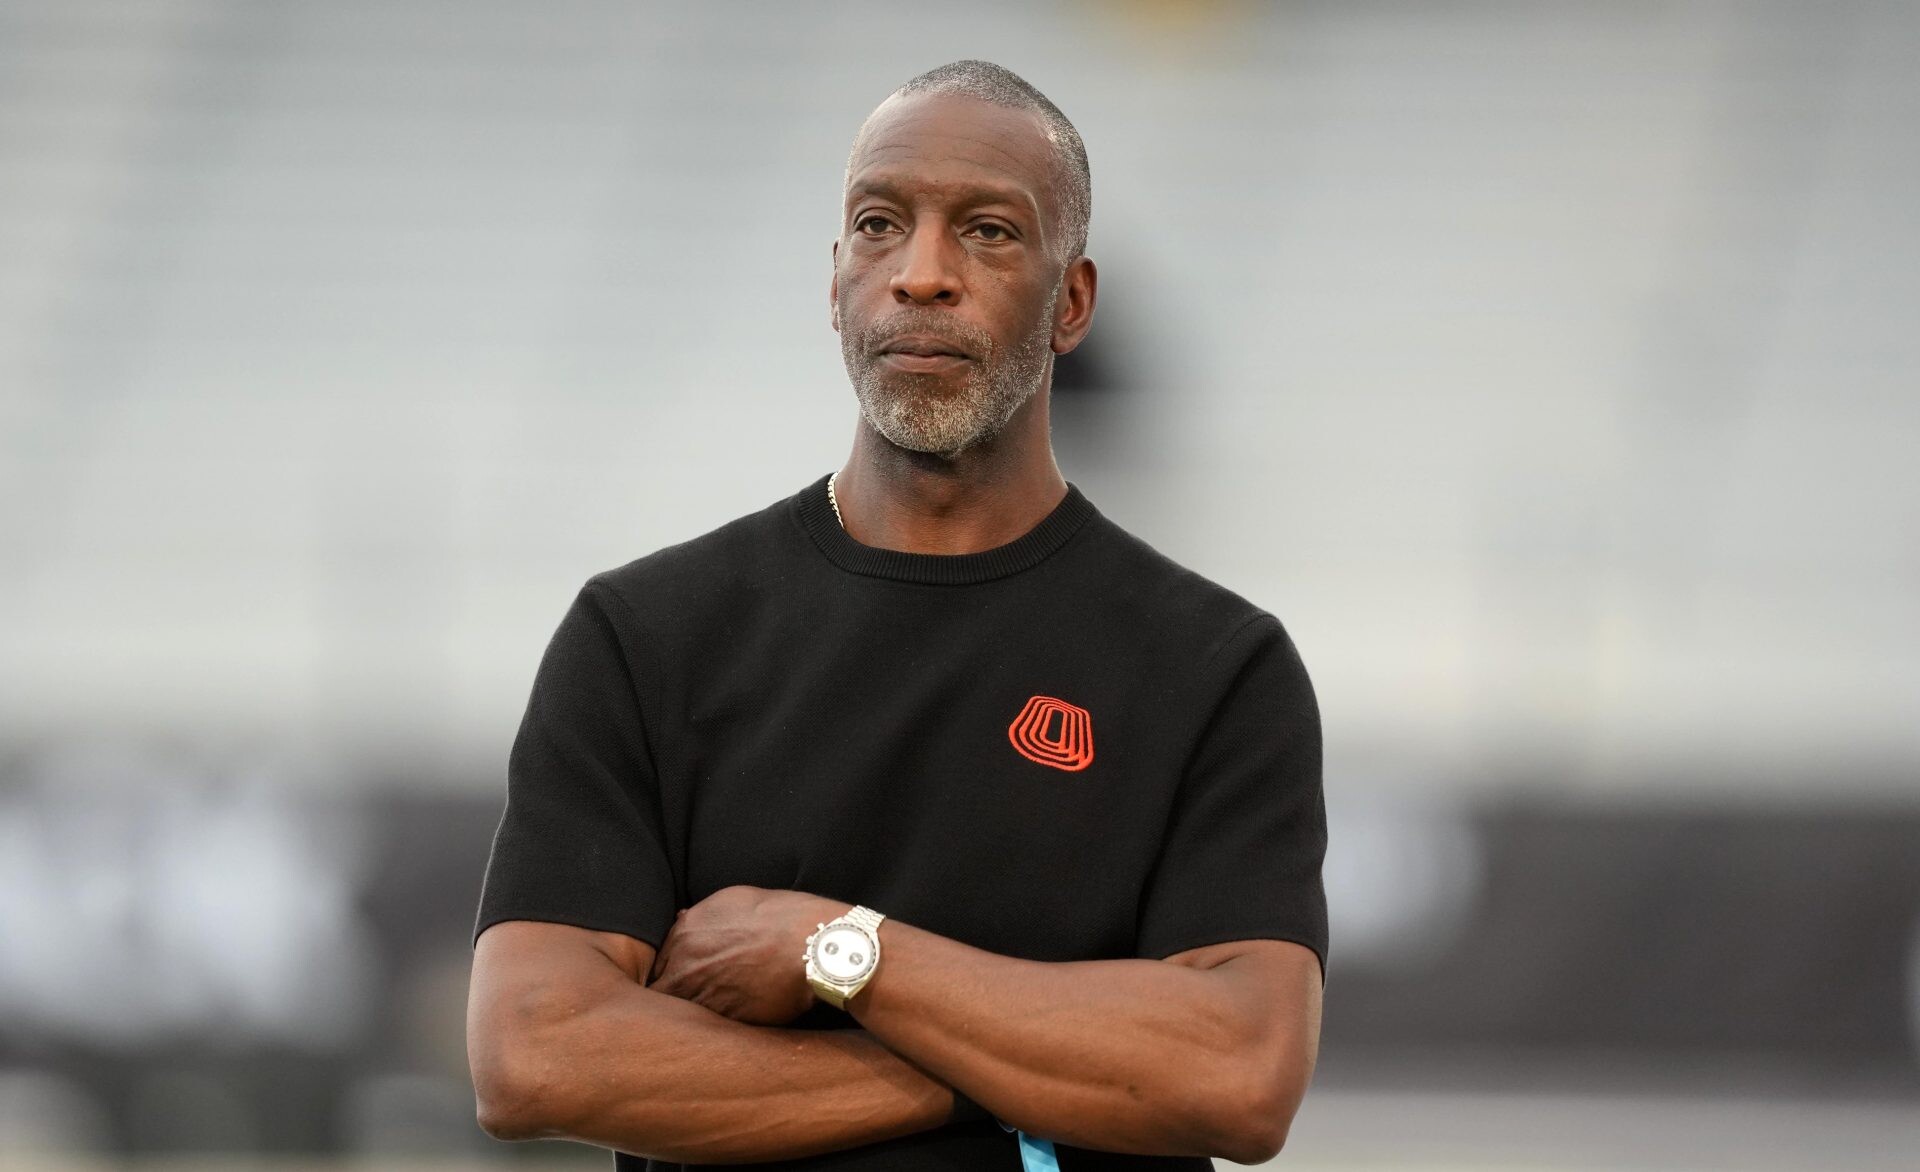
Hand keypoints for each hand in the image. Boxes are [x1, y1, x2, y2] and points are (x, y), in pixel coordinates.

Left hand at [649, 886, 842, 1024]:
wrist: (817, 946)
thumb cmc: (782, 917)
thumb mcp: (735, 900)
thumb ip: (701, 916)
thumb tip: (683, 921)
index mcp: (684, 935)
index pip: (654, 964)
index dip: (666, 972)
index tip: (676, 977)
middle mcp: (686, 968)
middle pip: (659, 994)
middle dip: (669, 997)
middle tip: (683, 1001)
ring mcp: (704, 999)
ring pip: (678, 1017)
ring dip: (687, 1017)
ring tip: (702, 1016)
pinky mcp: (726, 1023)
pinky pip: (706, 1032)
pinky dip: (711, 1031)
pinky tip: (725, 1023)